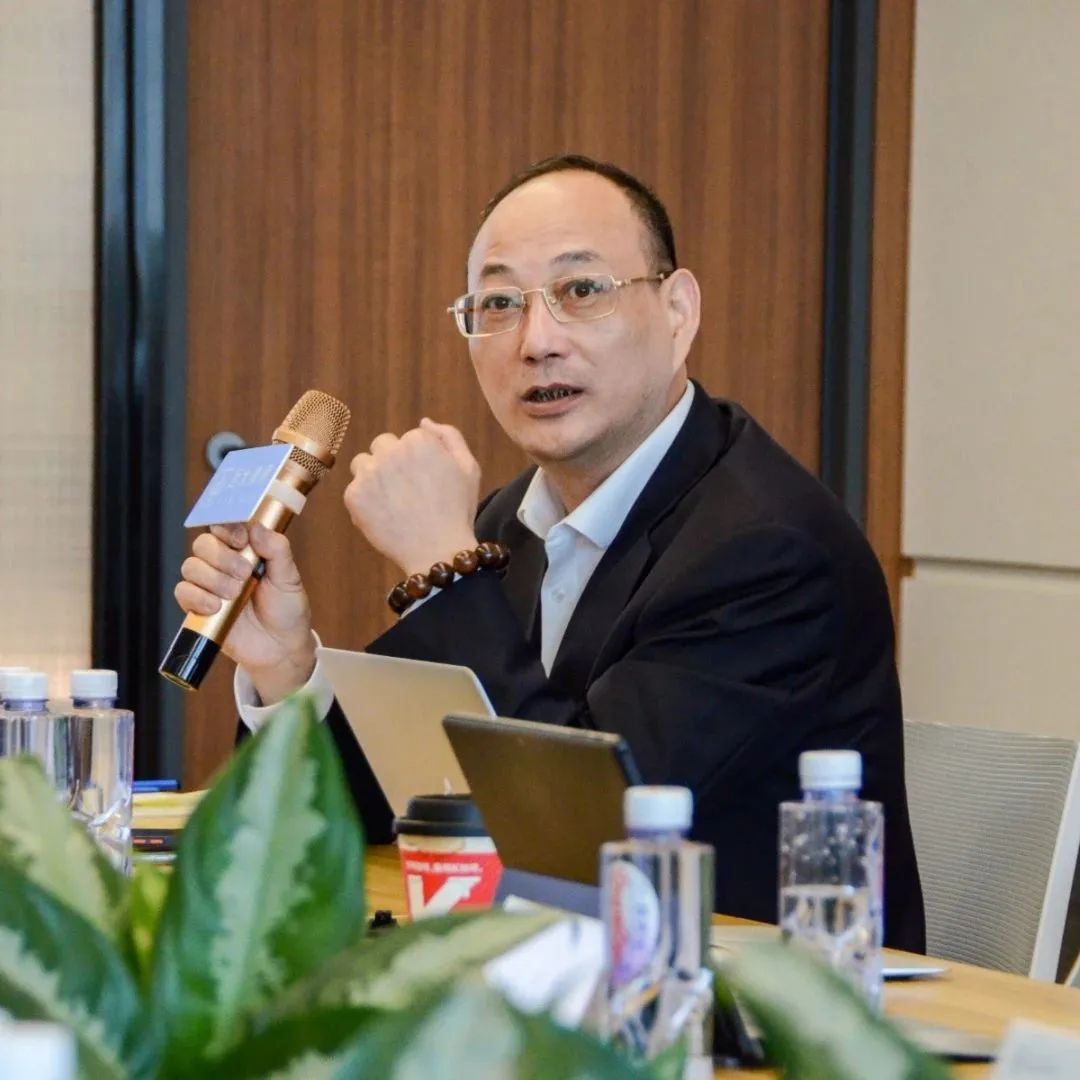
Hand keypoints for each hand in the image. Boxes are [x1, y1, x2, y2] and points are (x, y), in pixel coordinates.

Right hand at [173, 522, 315, 704]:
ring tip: (234, 594)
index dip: (227, 528)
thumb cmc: (287, 609)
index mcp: (246, 549)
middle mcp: (224, 563)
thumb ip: (276, 550)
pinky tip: (216, 607)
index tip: (241, 540)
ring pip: (191, 567)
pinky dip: (197, 597)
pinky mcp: (199, 607)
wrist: (281, 648)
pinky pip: (183, 593)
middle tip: (244, 574)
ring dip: (212, 579)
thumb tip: (257, 527)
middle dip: (222, 557)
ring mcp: (210, 585)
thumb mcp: (289, 577)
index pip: (225, 525)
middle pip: (204, 544)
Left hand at [344, 418, 480, 575]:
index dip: (418, 460)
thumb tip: (424, 421)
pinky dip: (365, 501)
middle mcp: (390, 451)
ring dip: (373, 476)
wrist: (438, 552)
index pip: (409, 438)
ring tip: (392, 502)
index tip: (425, 480)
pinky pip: (354, 489)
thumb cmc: (456, 510)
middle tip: (407, 491)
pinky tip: (384, 515)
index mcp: (419, 440)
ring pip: (362, 463)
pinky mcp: (354, 496)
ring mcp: (369, 473)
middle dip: (392, 462)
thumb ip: (449, 436)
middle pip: (382, 445)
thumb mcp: (468, 468)